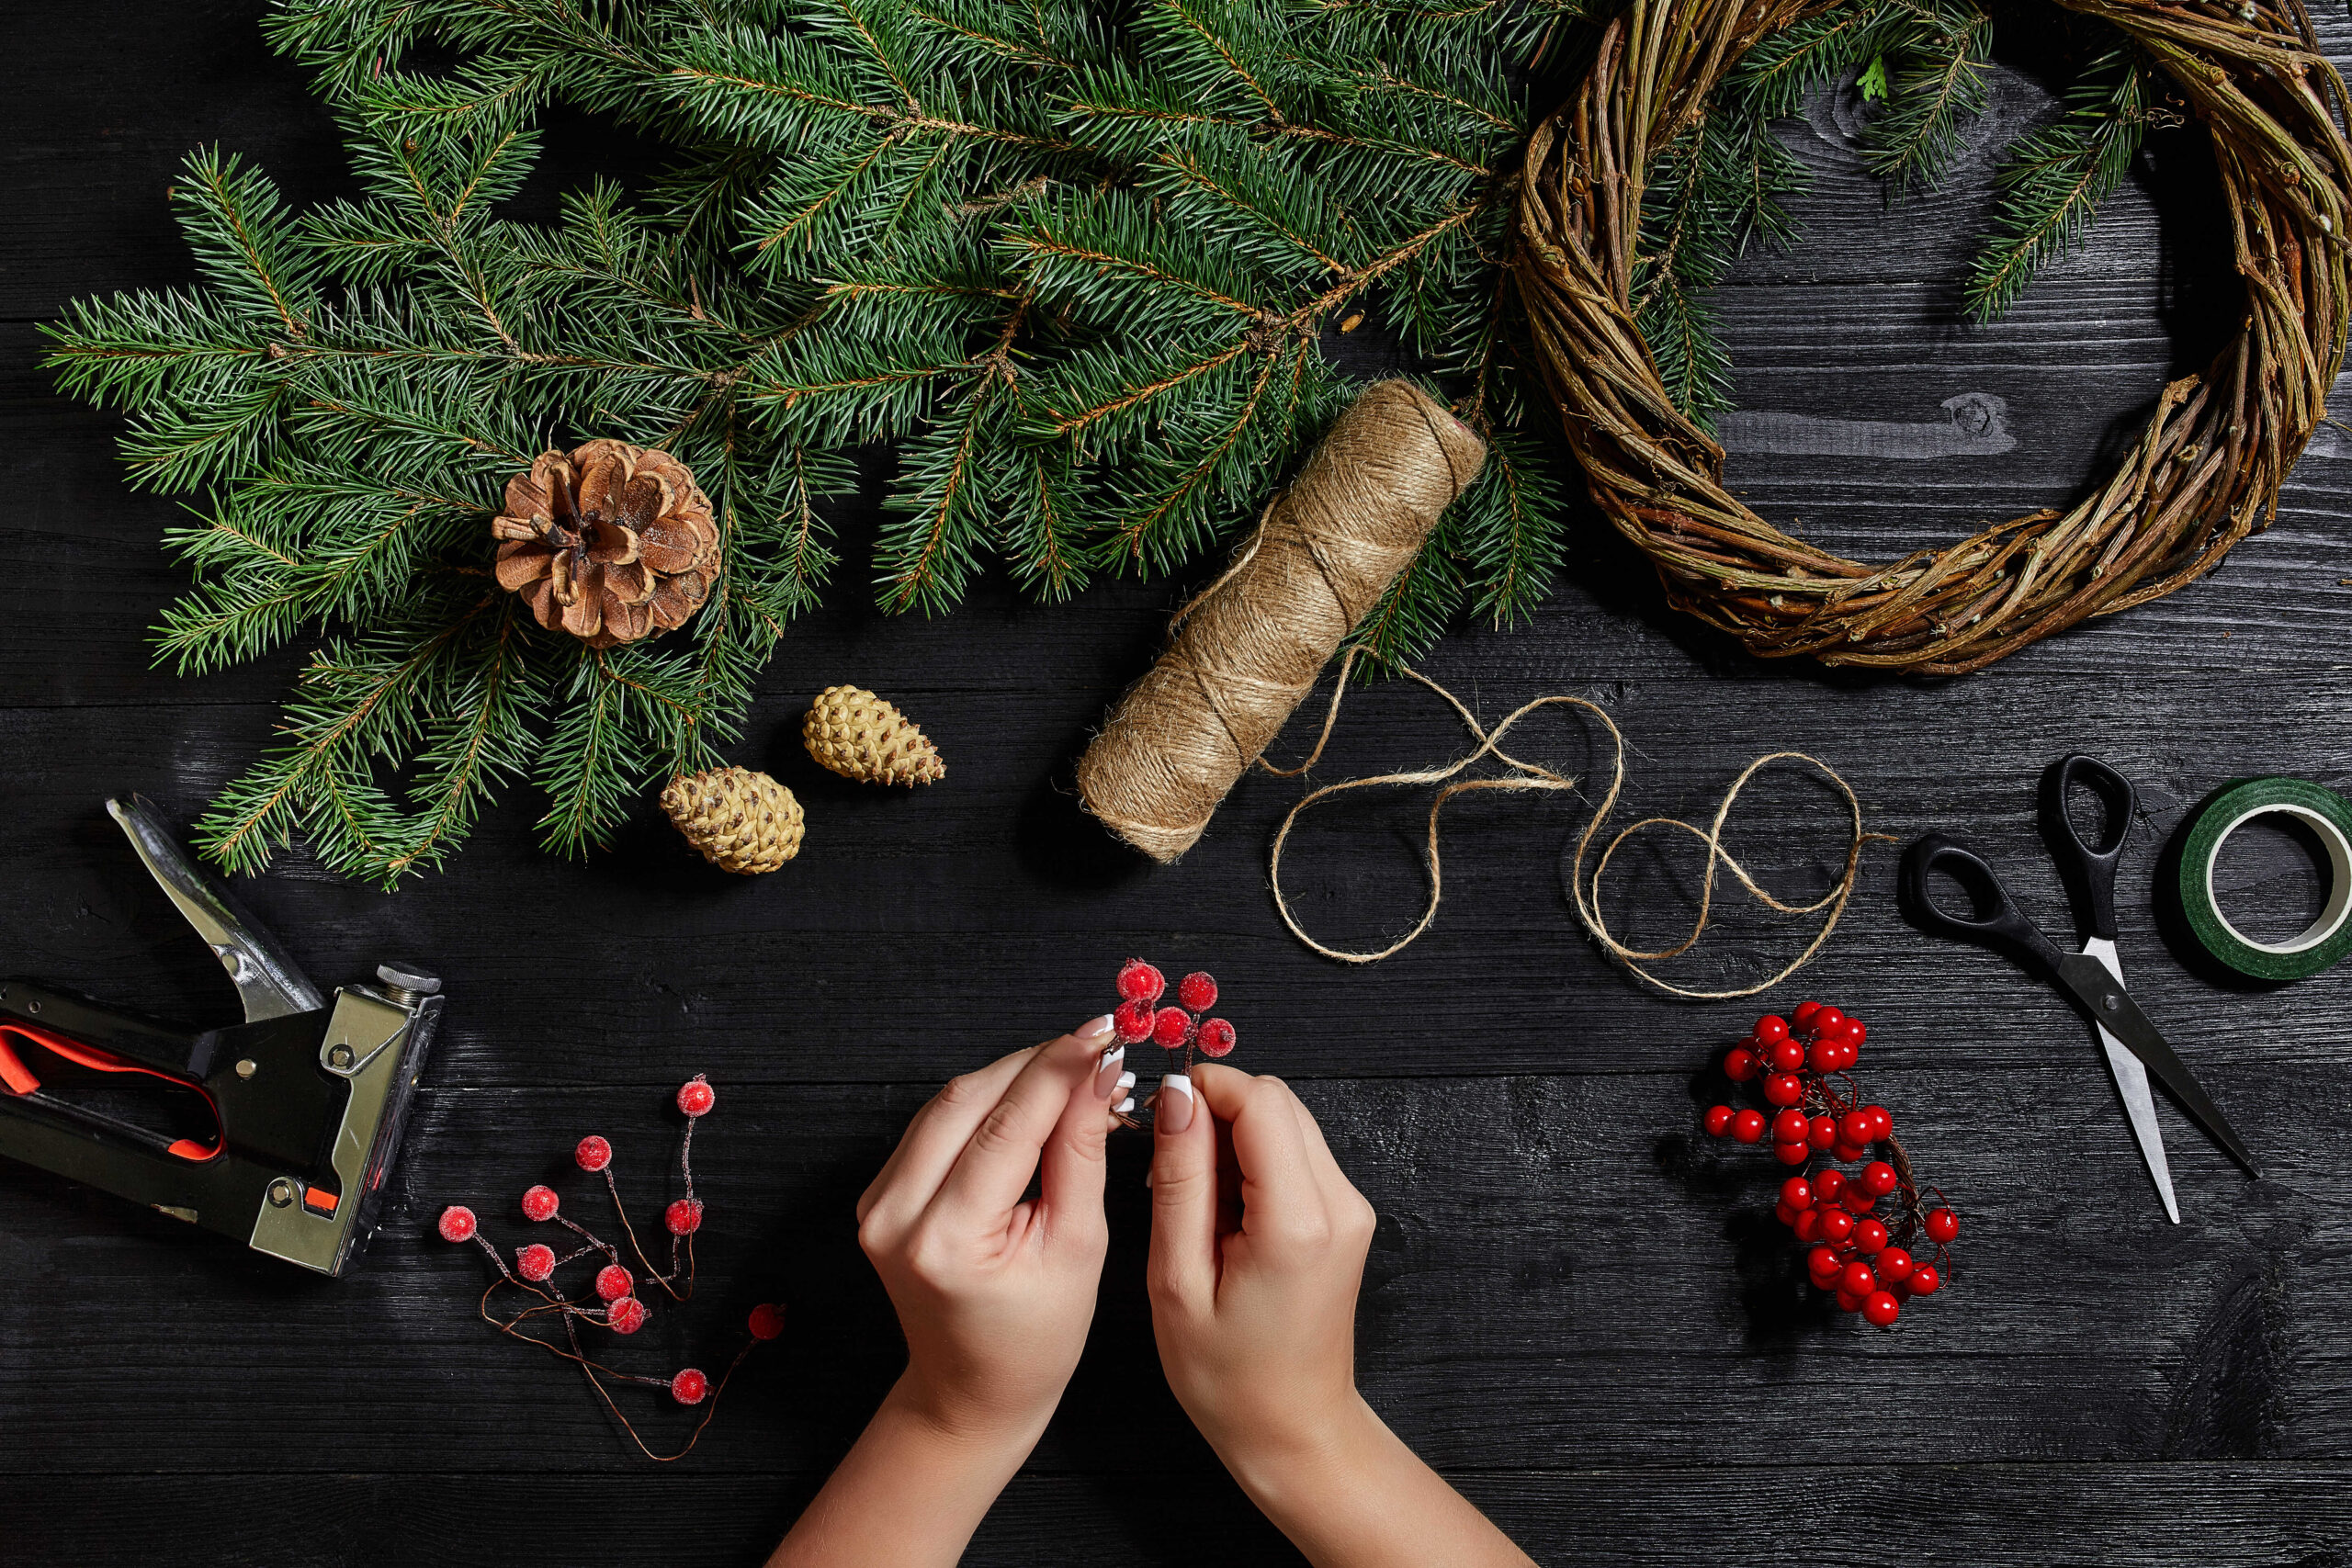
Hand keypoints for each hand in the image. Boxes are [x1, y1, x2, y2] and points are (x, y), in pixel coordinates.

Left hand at [770, 1016, 1129, 1567]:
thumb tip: (1098, 1074)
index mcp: (946, 1240)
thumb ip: (1082, 1154)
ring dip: (1013, 1077)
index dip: (1059, 1070)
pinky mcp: (878, 1195)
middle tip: (1097, 1048)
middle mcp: (895, 1216)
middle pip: (969, 1100)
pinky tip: (1031, 1101)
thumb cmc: (1036, 1338)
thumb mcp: (1078, 1247)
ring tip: (1074, 1072)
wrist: (972, 1390)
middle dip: (1038, 1064)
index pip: (1008, 1126)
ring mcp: (876, 1205)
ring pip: (949, 1103)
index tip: (1104, 1034)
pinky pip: (935, 1125)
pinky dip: (986, 1103)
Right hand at [1146, 1064, 1533, 1567]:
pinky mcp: (1347, 1214)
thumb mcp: (1176, 1279)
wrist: (1292, 1427)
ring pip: (1287, 1121)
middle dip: (1217, 1112)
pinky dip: (1254, 1163)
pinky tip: (1224, 1214)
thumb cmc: (1228, 1375)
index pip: (1260, 1101)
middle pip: (1278, 1102)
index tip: (1160, 1113)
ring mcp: (1351, 1208)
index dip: (1205, 1089)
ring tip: (1196, 1202)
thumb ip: (1179, 1179)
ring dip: (1234, 1138)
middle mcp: (1339, 1204)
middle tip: (1170, 1167)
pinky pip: (1297, 1154)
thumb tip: (1175, 1098)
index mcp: (1297, 1222)